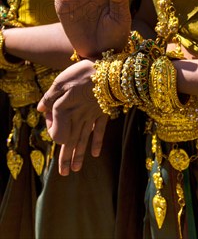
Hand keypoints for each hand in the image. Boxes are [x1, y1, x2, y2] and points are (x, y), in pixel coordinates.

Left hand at [37, 59, 107, 175]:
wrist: (110, 71)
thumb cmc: (84, 74)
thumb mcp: (62, 81)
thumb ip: (50, 96)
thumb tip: (41, 109)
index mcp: (66, 110)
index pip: (56, 129)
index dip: (51, 130)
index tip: (49, 125)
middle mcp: (79, 117)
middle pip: (70, 141)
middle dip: (66, 158)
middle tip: (64, 174)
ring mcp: (92, 117)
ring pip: (83, 139)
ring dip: (79, 155)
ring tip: (75, 170)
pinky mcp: (103, 113)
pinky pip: (99, 131)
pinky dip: (96, 143)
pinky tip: (95, 154)